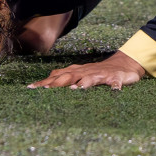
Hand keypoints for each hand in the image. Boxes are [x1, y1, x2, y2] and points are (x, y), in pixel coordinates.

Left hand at [28, 51, 143, 90]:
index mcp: (77, 72)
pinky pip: (116, 82)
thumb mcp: (80, 74)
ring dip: (85, 83)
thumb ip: (64, 77)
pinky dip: (115, 86)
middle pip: (70, 76)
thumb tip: (44, 84)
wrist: (124, 64)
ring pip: (91, 78)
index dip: (45, 82)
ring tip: (77, 89)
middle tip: (46, 90)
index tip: (31, 88)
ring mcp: (101, 75)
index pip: (57, 77)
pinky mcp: (116, 78)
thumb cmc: (98, 72)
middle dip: (58, 83)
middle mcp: (86, 72)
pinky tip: (114, 90)